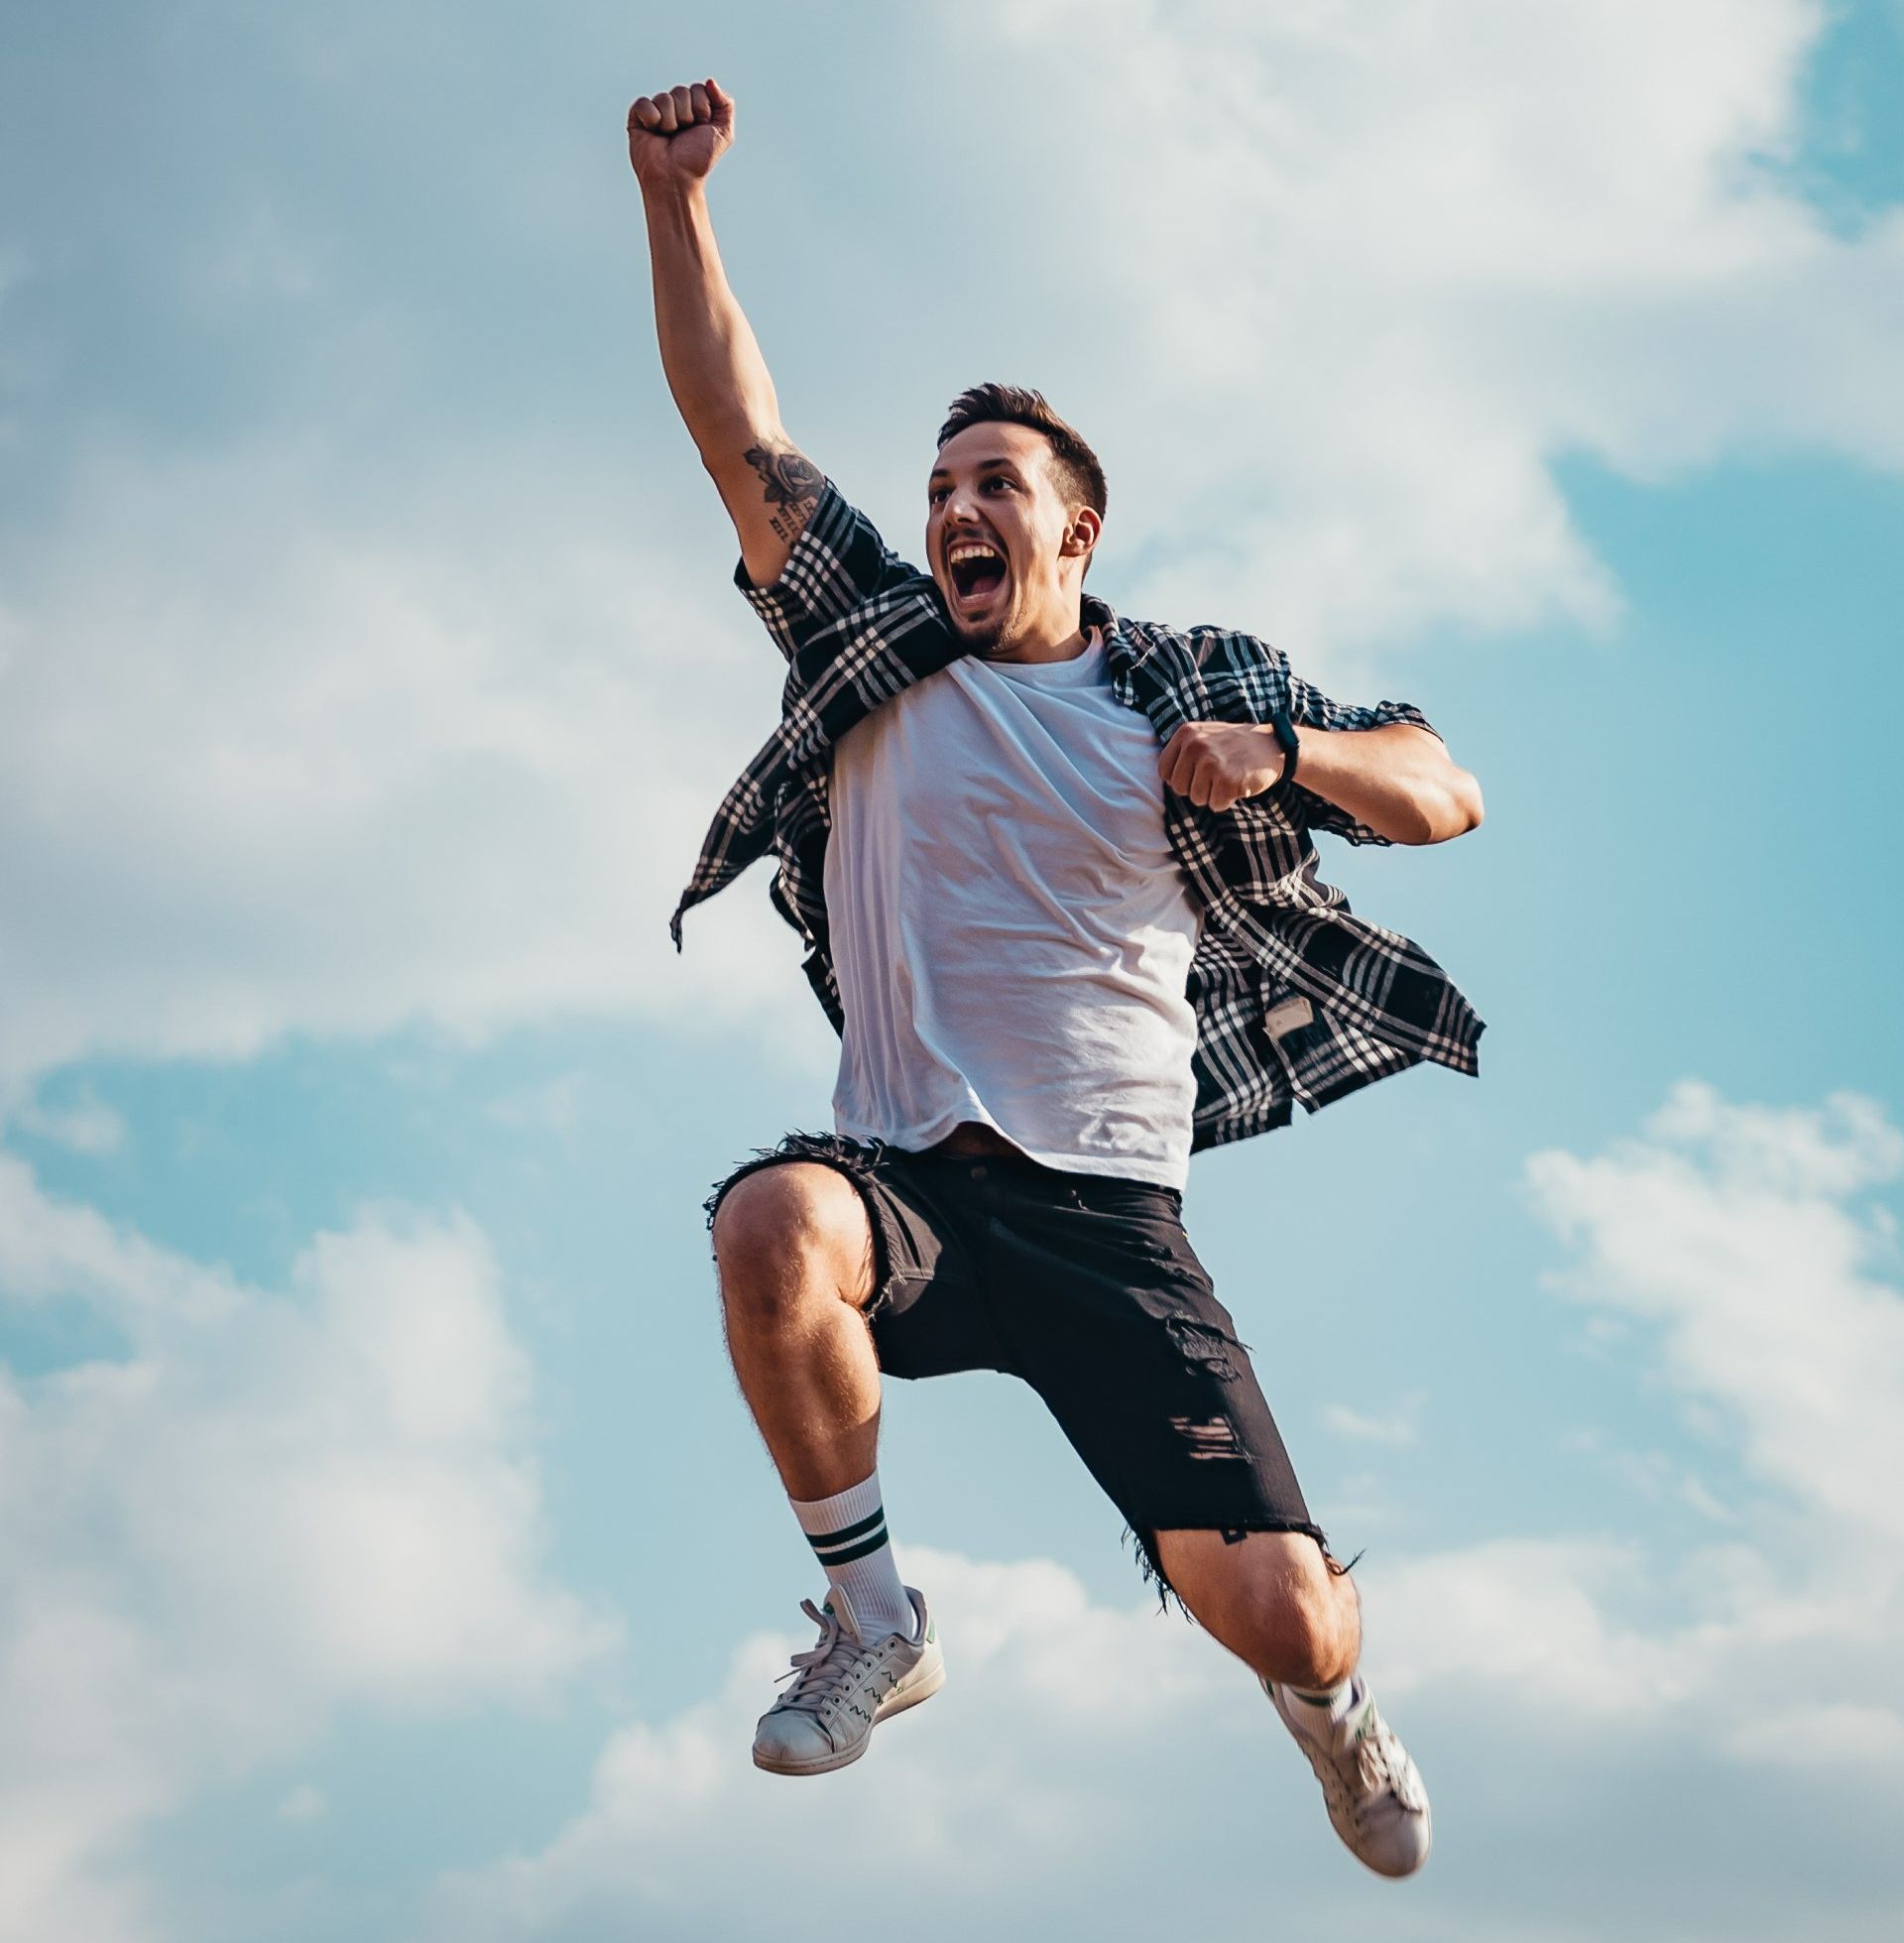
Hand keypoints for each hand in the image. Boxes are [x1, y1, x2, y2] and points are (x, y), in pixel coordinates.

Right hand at [628, 78, 733, 190]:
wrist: (677, 178)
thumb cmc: (697, 160)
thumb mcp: (723, 133)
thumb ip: (726, 105)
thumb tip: (710, 81)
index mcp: (694, 108)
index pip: (699, 89)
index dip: (702, 109)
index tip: (700, 128)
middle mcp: (675, 107)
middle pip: (682, 91)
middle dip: (687, 116)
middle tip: (683, 135)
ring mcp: (656, 111)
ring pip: (665, 98)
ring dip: (671, 122)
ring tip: (669, 137)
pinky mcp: (638, 116)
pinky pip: (645, 104)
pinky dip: (652, 120)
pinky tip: (654, 133)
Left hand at [1158, 721, 1286, 811]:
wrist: (1273, 745)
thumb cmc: (1235, 746)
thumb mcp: (1204, 736)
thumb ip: (1182, 751)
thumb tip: (1166, 779)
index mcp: (1186, 733)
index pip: (1165, 771)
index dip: (1181, 778)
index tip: (1198, 773)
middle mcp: (1196, 744)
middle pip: (1179, 788)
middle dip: (1197, 788)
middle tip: (1217, 775)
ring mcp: (1211, 761)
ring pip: (1197, 798)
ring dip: (1214, 794)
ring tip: (1229, 776)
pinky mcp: (1227, 780)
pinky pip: (1216, 805)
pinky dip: (1227, 800)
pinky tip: (1238, 783)